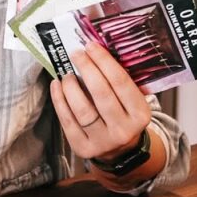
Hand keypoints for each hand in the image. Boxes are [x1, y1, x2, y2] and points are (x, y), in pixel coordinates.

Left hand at [49, 41, 150, 161]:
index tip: (91, 46)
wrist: (120, 150)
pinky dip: (59, 100)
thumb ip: (119, 81)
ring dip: (71, 87)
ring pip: (82, 110)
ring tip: (66, 74)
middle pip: (102, 94)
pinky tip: (56, 85)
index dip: (104, 61)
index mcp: (140, 114)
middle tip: (76, 54)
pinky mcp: (83, 147)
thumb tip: (95, 51)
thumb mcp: (132, 101)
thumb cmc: (123, 115)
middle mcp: (123, 130)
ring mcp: (103, 141)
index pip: (121, 83)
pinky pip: (67, 121)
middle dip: (87, 69)